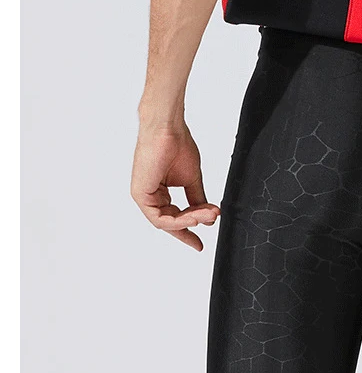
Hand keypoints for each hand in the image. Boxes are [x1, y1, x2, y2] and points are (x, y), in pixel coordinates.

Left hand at [131, 122, 220, 250]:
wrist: (169, 128)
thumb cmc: (177, 145)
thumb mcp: (191, 179)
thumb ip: (196, 199)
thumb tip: (207, 218)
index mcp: (159, 192)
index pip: (173, 217)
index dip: (188, 230)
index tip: (200, 243)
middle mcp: (150, 196)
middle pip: (170, 222)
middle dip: (192, 225)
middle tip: (210, 223)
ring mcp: (143, 196)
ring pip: (166, 222)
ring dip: (189, 221)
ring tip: (208, 216)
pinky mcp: (140, 195)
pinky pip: (159, 217)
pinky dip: (178, 219)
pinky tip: (193, 216)